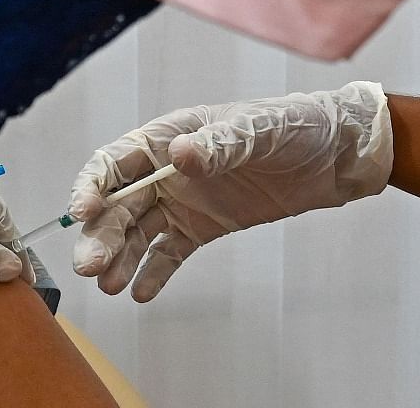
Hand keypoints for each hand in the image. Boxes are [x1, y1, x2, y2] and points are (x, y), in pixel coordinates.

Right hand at [68, 81, 392, 301]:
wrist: (337, 154)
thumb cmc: (296, 126)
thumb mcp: (260, 130)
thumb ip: (219, 144)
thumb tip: (177, 155)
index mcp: (170, 136)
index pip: (116, 162)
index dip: (93, 185)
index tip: (81, 213)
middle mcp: (167, 170)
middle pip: (119, 205)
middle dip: (100, 235)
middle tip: (89, 268)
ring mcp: (182, 200)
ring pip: (137, 232)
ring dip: (119, 258)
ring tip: (109, 287)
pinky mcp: (201, 228)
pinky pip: (168, 253)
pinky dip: (153, 272)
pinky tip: (139, 293)